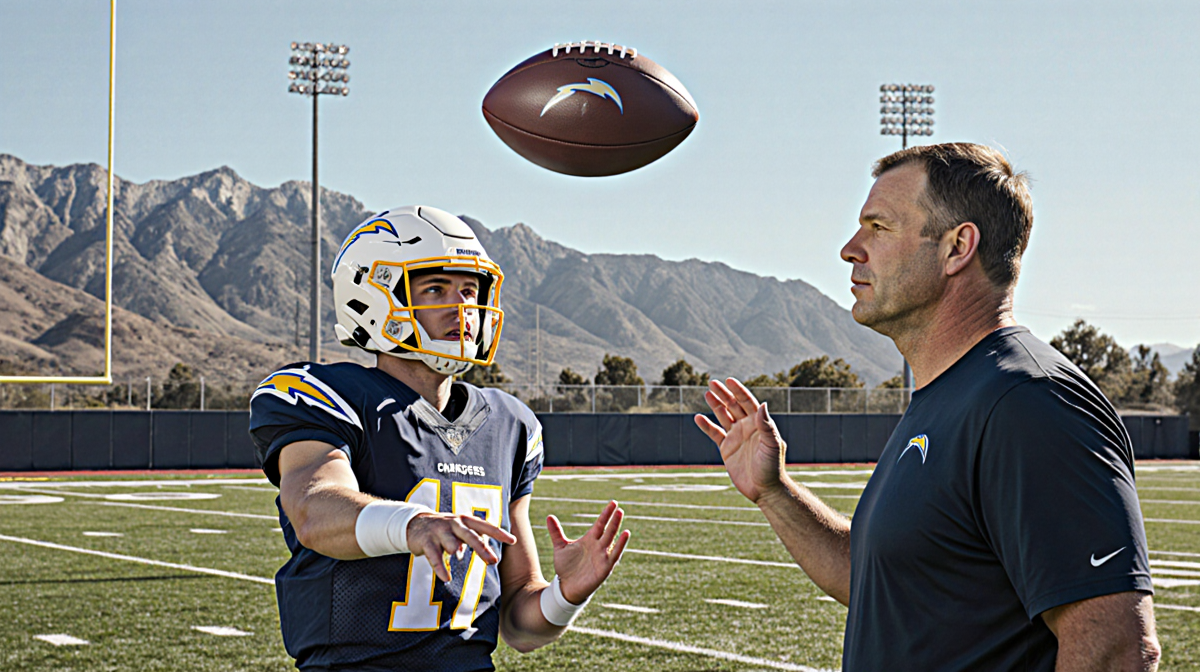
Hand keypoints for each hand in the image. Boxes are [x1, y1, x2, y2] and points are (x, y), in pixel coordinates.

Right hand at [407, 513, 517, 582]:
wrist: (416, 523)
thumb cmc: (445, 529)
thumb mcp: (461, 529)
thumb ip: (476, 537)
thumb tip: (493, 552)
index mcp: (465, 520)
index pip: (485, 526)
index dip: (499, 533)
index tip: (513, 541)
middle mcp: (454, 524)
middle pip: (470, 536)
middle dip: (482, 548)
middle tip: (493, 561)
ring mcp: (439, 532)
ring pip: (451, 543)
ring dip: (455, 548)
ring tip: (457, 555)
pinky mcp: (426, 541)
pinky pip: (434, 556)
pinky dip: (440, 568)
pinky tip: (446, 578)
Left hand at [546, 501, 630, 604]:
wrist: (566, 587)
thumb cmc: (566, 567)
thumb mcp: (560, 547)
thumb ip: (556, 532)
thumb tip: (549, 516)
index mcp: (590, 539)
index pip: (600, 524)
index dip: (606, 513)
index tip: (613, 503)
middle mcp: (598, 546)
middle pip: (608, 530)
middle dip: (613, 519)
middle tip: (619, 507)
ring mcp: (602, 556)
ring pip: (612, 540)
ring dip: (617, 528)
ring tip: (621, 516)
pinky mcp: (605, 567)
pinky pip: (615, 555)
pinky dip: (620, 545)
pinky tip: (625, 534)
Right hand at [694, 378, 786, 503]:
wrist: (764, 489)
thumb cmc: (773, 467)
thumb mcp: (772, 445)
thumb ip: (766, 425)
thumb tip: (763, 404)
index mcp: (759, 423)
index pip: (747, 402)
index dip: (738, 391)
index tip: (729, 380)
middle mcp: (747, 427)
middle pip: (733, 406)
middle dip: (724, 394)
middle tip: (712, 382)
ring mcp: (736, 437)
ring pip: (723, 416)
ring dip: (715, 405)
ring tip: (707, 394)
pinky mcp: (726, 449)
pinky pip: (714, 433)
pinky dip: (706, 425)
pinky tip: (698, 417)